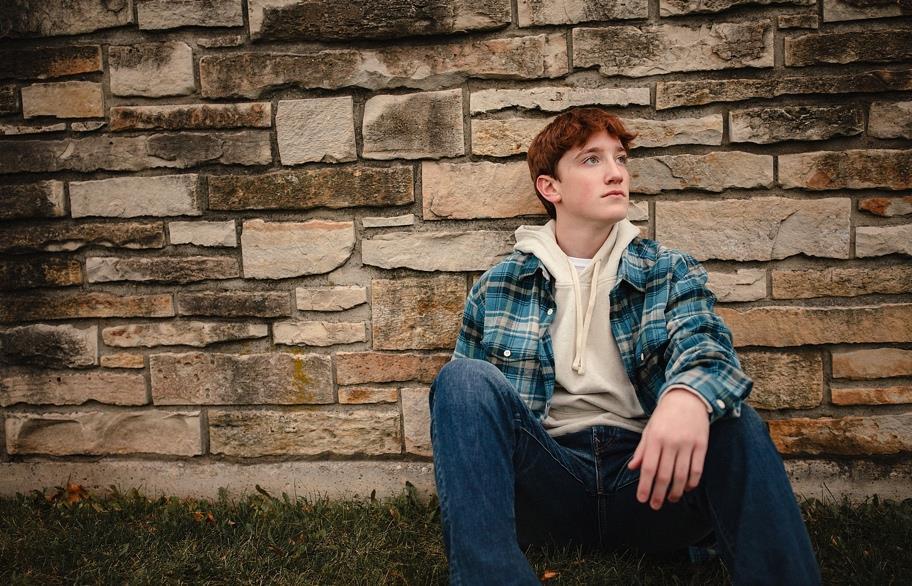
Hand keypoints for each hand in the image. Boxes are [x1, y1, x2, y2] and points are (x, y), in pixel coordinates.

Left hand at [628, 388, 708, 509]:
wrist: (688, 397)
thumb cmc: (664, 415)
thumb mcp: (649, 429)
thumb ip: (642, 450)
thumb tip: (632, 468)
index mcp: (655, 438)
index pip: (649, 468)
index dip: (645, 486)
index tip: (642, 499)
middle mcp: (671, 442)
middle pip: (665, 475)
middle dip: (658, 494)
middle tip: (655, 506)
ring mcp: (688, 444)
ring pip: (682, 476)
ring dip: (676, 492)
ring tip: (670, 499)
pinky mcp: (701, 445)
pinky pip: (697, 469)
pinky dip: (692, 482)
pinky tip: (687, 489)